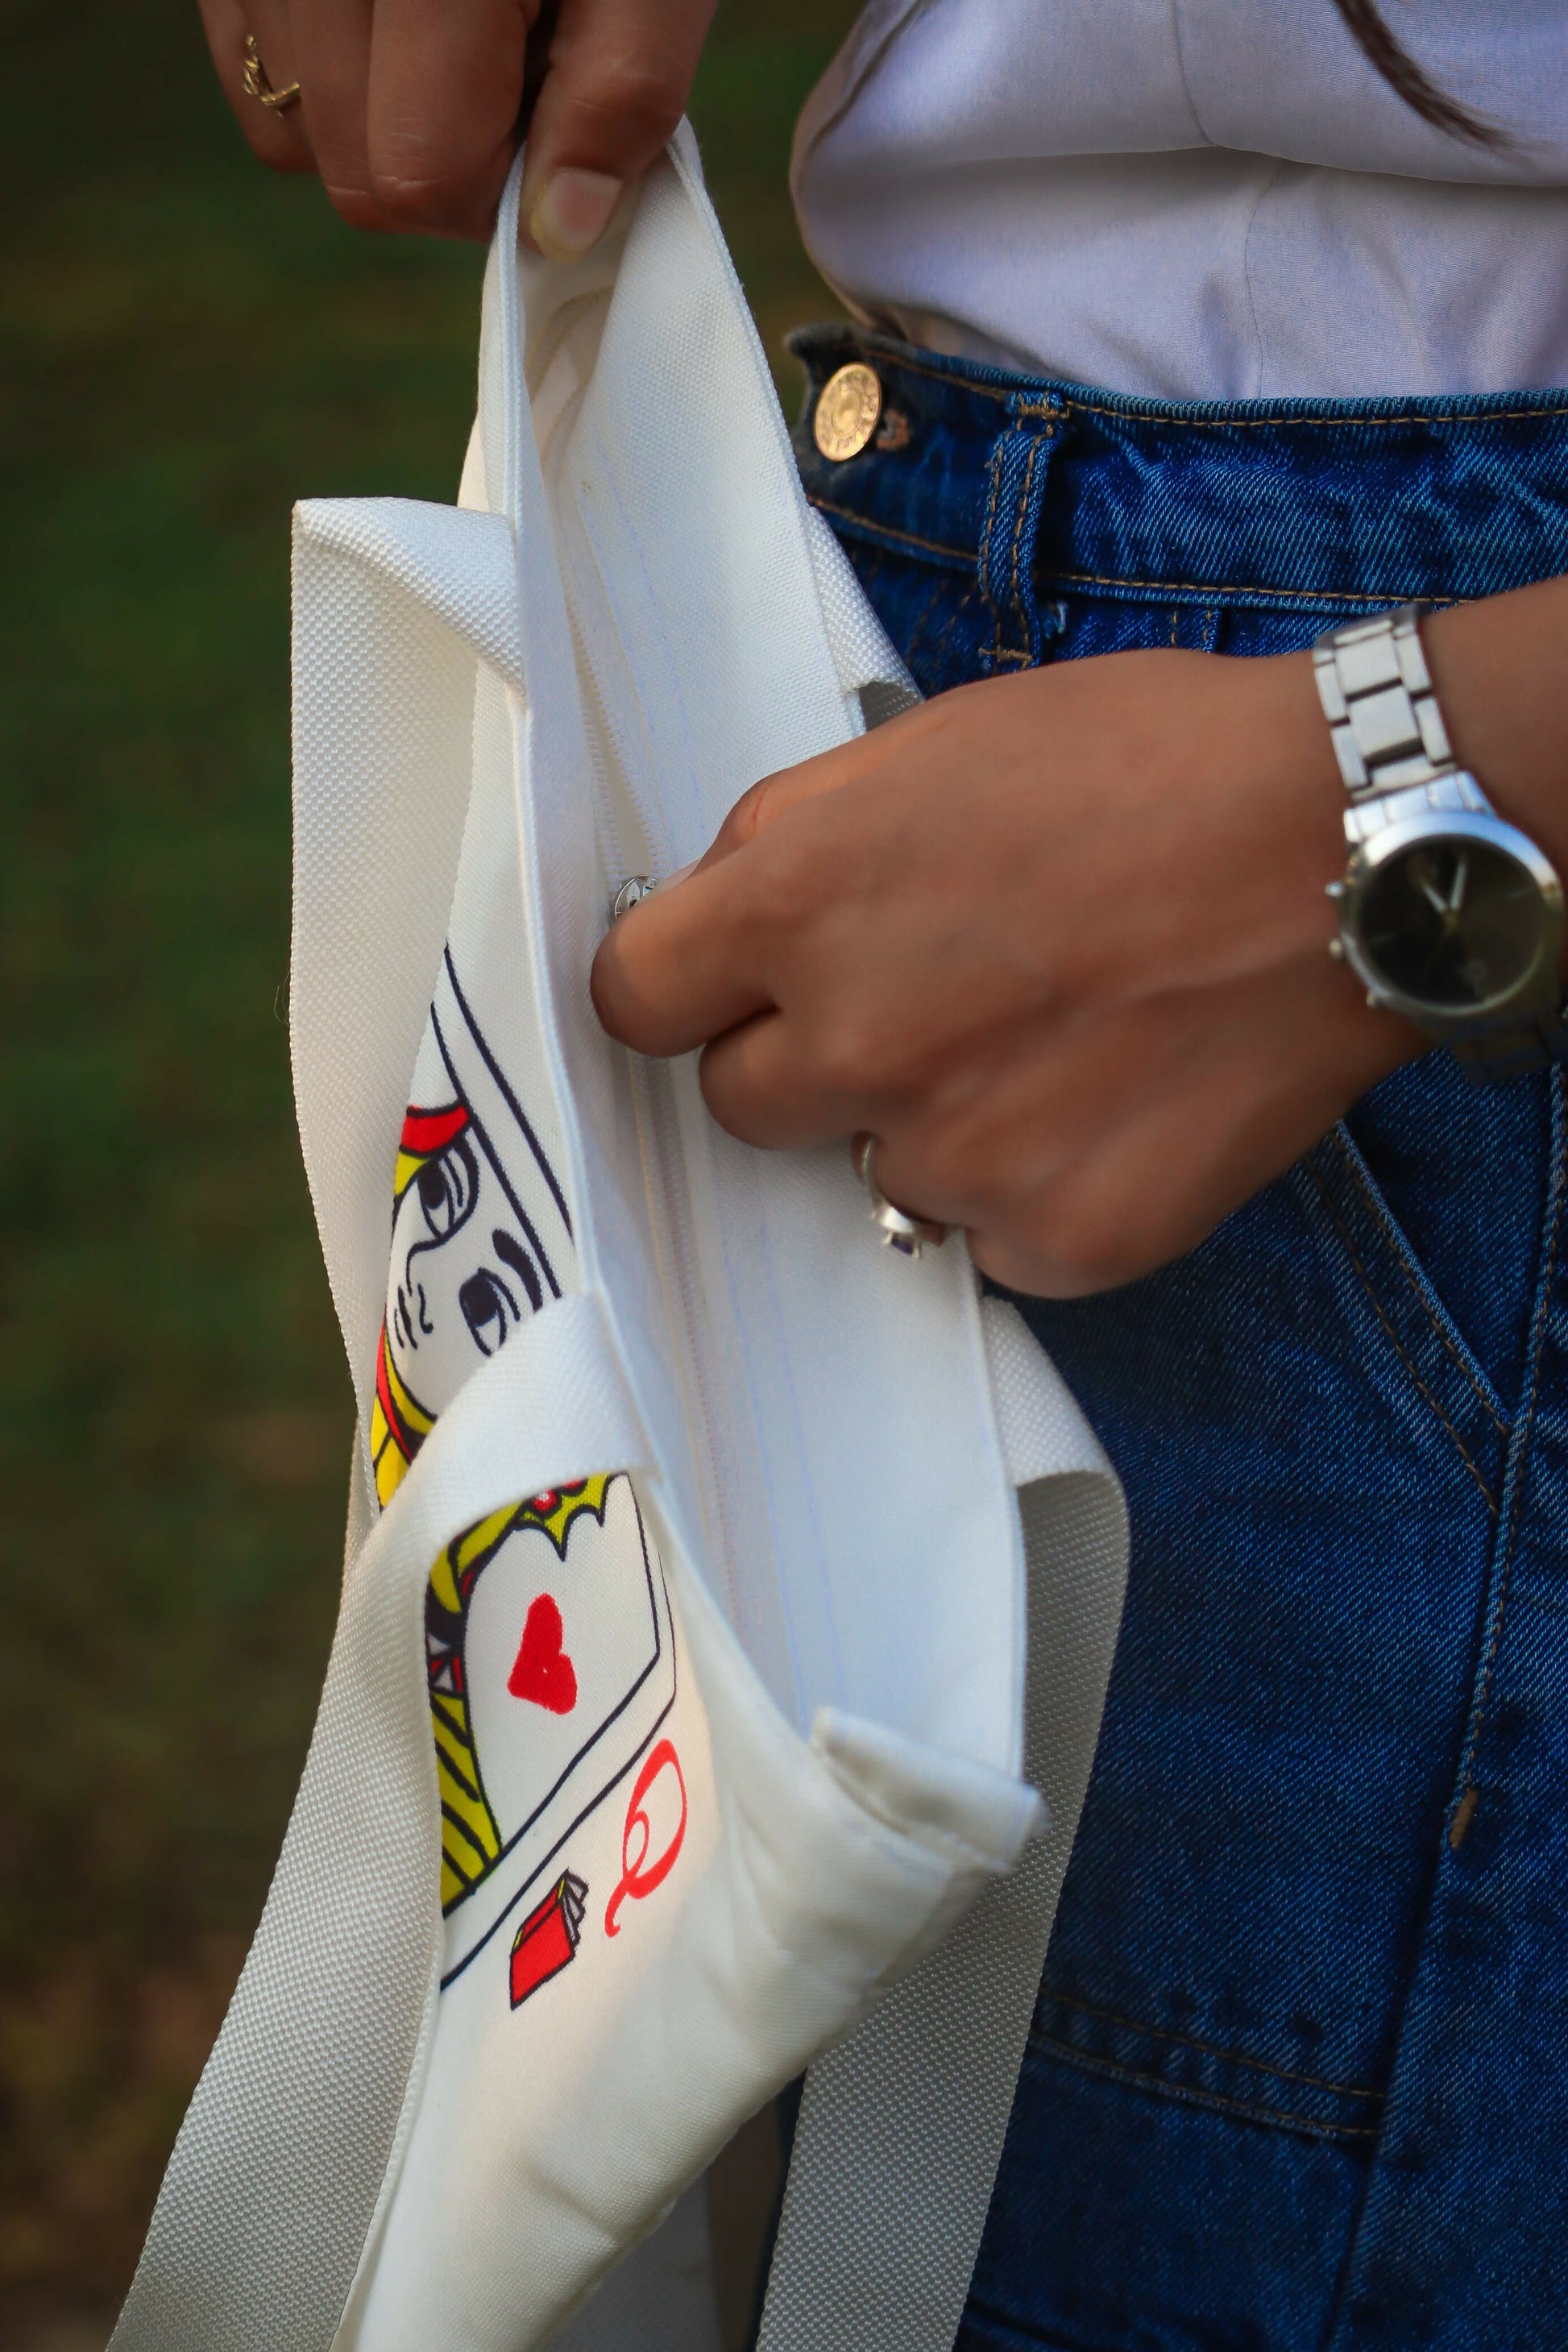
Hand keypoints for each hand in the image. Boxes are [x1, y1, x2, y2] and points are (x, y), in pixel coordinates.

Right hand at [197, 0, 716, 246]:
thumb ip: (621, 98)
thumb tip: (557, 232)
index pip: (421, 175)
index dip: (501, 187)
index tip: (550, 117)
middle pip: (355, 173)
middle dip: (444, 159)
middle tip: (510, 66)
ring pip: (296, 132)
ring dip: (384, 116)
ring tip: (454, 22)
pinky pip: (254, 69)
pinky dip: (328, 72)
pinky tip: (391, 14)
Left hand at [590, 649, 1425, 1297]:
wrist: (1347, 848)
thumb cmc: (1153, 766)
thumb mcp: (930, 748)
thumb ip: (797, 841)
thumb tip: (730, 915)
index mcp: (799, 905)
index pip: (633, 1000)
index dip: (681, 991)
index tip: (721, 991)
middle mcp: (856, 1050)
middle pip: (744, 1103)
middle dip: (809, 1056)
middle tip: (926, 997)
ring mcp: (959, 1160)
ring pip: (882, 1170)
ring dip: (936, 1121)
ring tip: (1057, 1036)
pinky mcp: (1062, 1239)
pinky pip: (993, 1236)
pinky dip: (1036, 1186)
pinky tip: (1112, 1102)